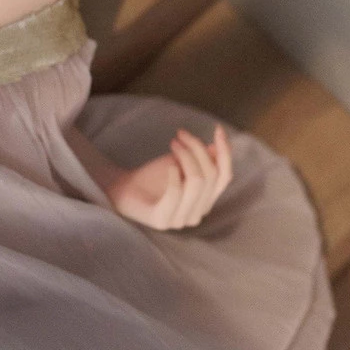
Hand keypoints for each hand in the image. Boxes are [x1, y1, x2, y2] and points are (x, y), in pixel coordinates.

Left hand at [106, 124, 232, 229]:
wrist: (123, 188)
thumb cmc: (154, 176)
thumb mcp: (182, 161)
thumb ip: (203, 159)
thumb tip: (217, 149)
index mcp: (206, 201)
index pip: (224, 176)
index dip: (225, 152)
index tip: (217, 128)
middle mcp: (197, 214)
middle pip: (210, 175)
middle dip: (197, 148)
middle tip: (180, 135)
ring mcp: (180, 221)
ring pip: (197, 182)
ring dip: (186, 156)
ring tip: (173, 143)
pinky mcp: (161, 221)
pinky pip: (176, 193)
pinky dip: (174, 175)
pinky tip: (168, 166)